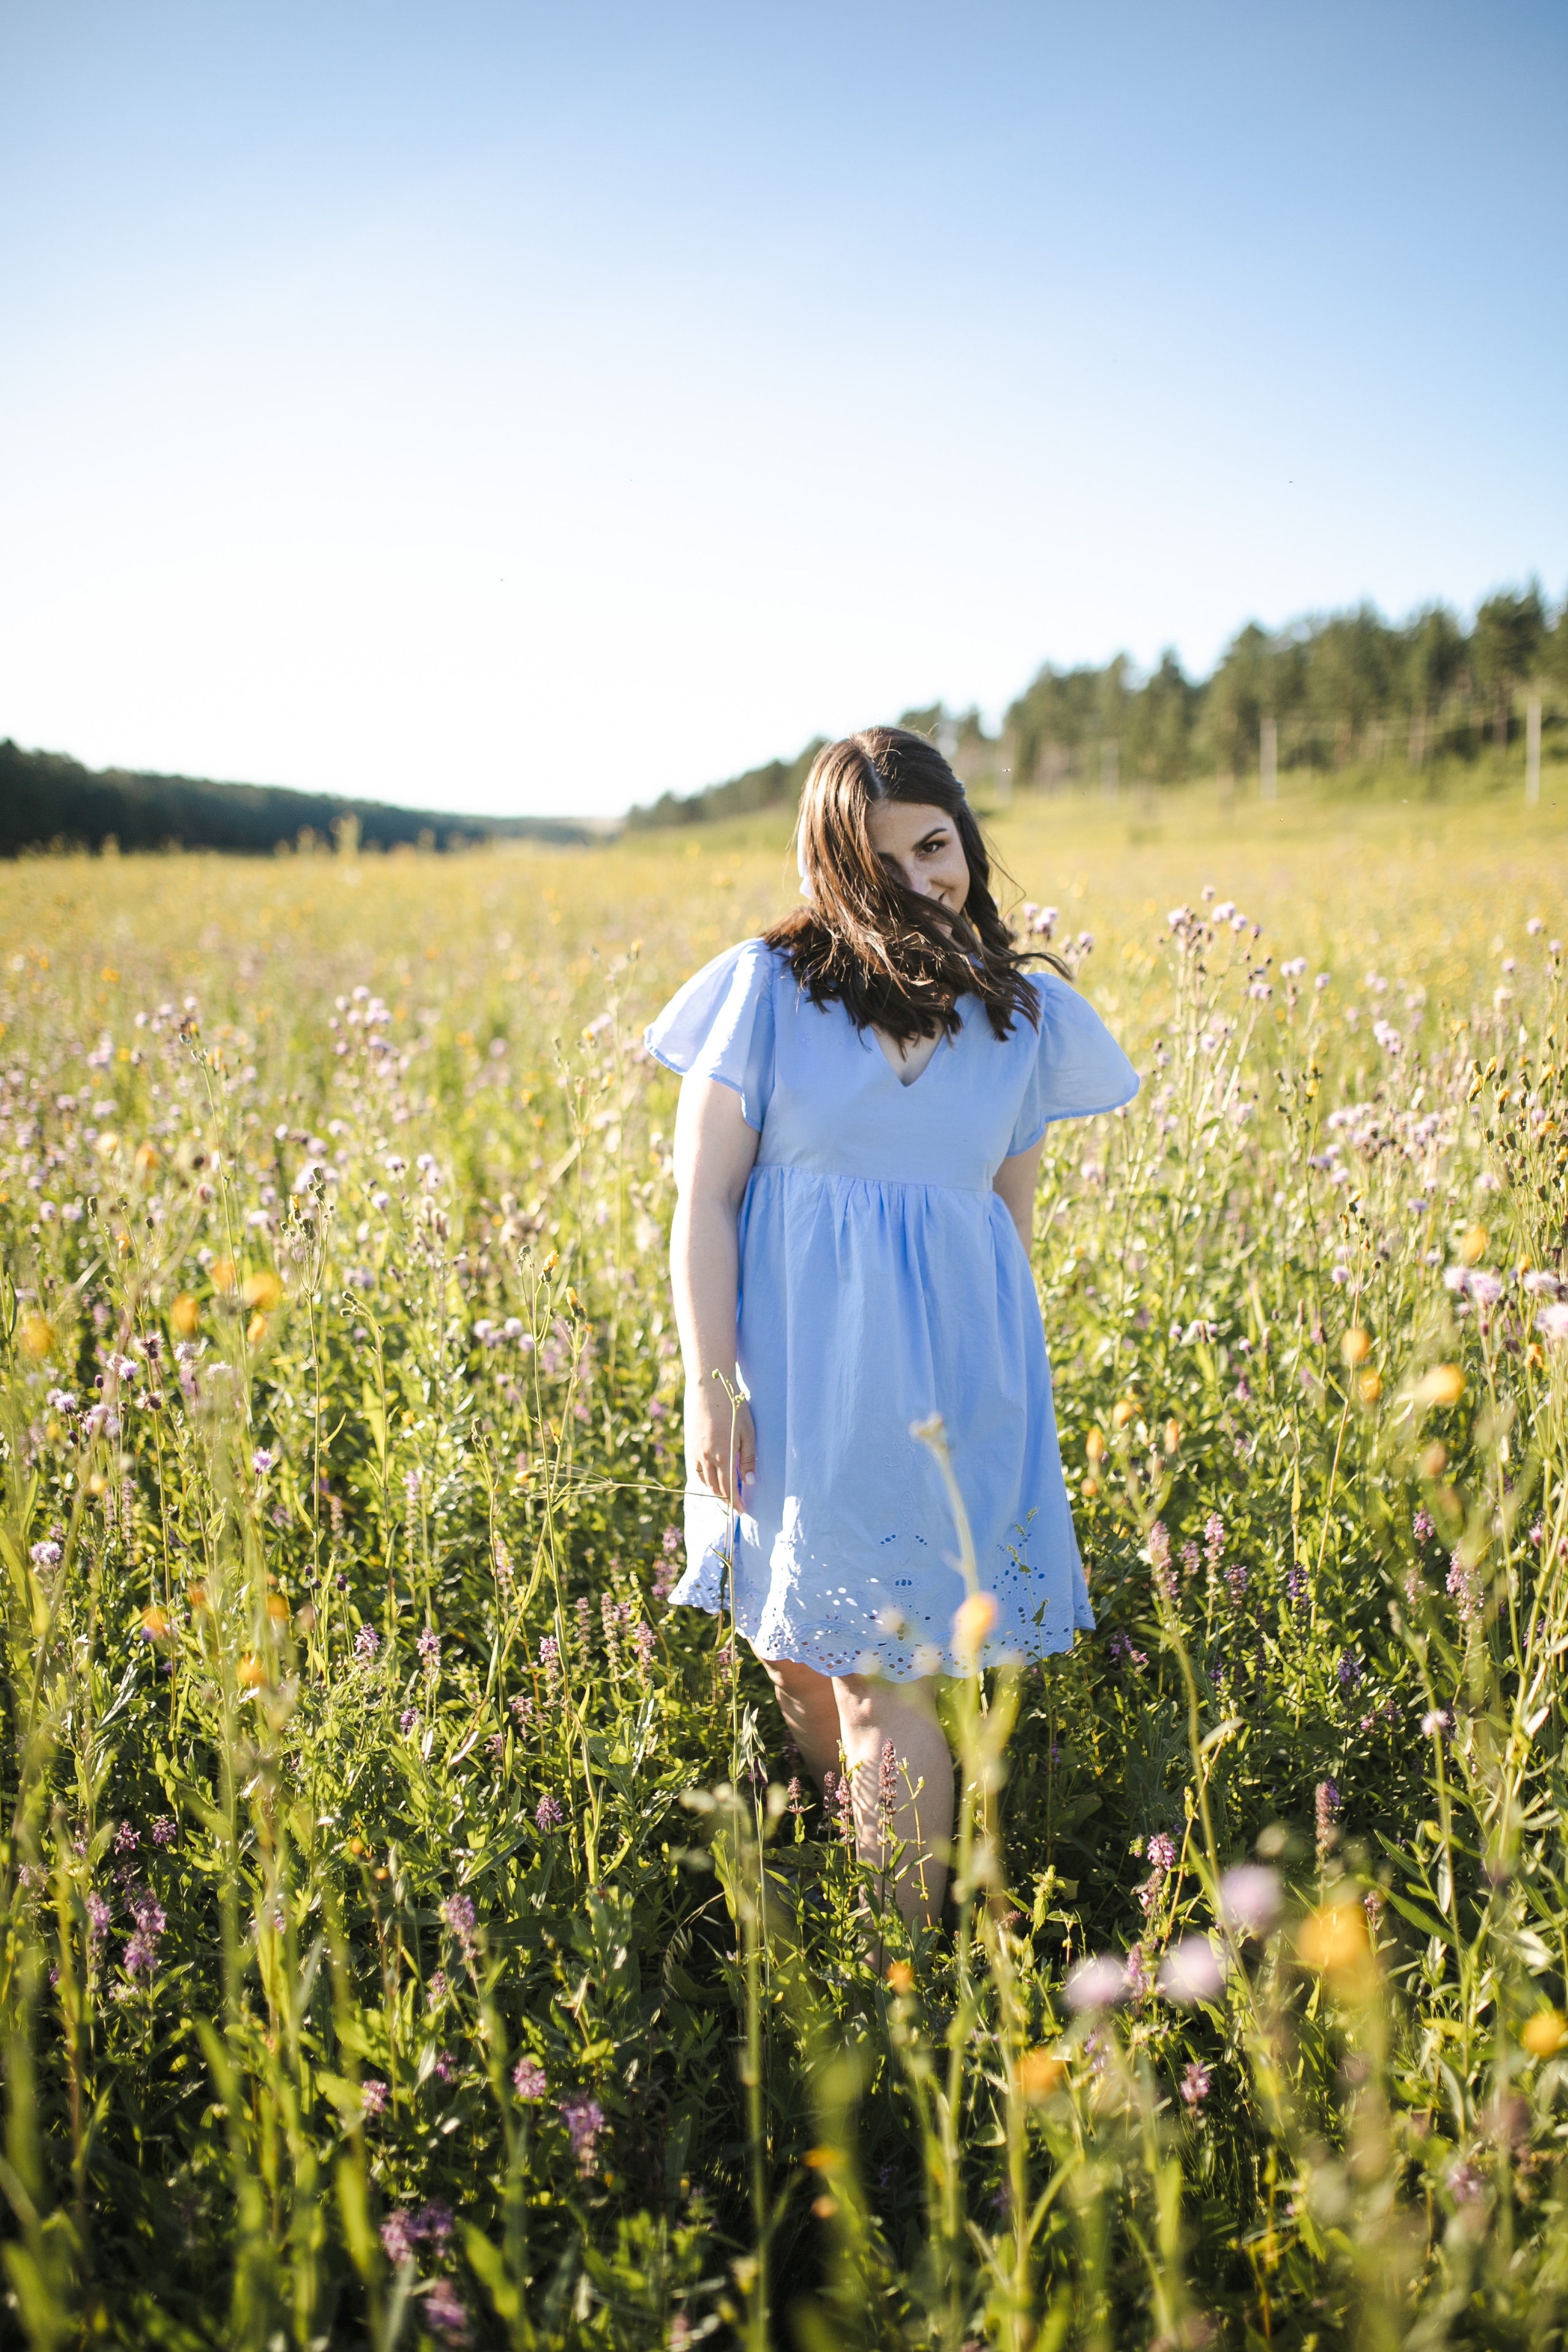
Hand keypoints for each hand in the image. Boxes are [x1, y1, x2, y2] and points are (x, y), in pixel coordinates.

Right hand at [686, 1378, 756, 1507]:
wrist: (708, 1387)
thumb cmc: (733, 1407)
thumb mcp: (747, 1433)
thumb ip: (748, 1459)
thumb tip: (749, 1482)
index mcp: (723, 1456)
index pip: (729, 1488)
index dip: (736, 1502)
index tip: (742, 1510)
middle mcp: (706, 1457)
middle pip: (715, 1488)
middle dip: (726, 1499)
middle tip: (736, 1504)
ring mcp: (695, 1452)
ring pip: (704, 1481)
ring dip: (715, 1490)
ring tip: (725, 1492)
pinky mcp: (689, 1445)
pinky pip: (696, 1469)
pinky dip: (704, 1478)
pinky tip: (712, 1477)